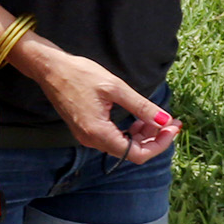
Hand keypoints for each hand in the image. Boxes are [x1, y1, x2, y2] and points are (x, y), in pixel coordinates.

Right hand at [16, 42, 175, 160]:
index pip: (137, 154)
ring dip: (143, 136)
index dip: (159, 144)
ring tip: (157, 118)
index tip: (173, 127)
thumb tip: (165, 120)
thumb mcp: (115, 87)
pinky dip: (130, 133)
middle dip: (154, 139)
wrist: (50, 69)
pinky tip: (138, 120)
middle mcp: (92, 140)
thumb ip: (141, 107)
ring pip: (123, 147)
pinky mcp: (86, 130)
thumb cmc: (80, 74)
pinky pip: (114, 139)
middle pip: (132, 153)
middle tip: (171, 121)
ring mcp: (88, 137)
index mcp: (99, 133)